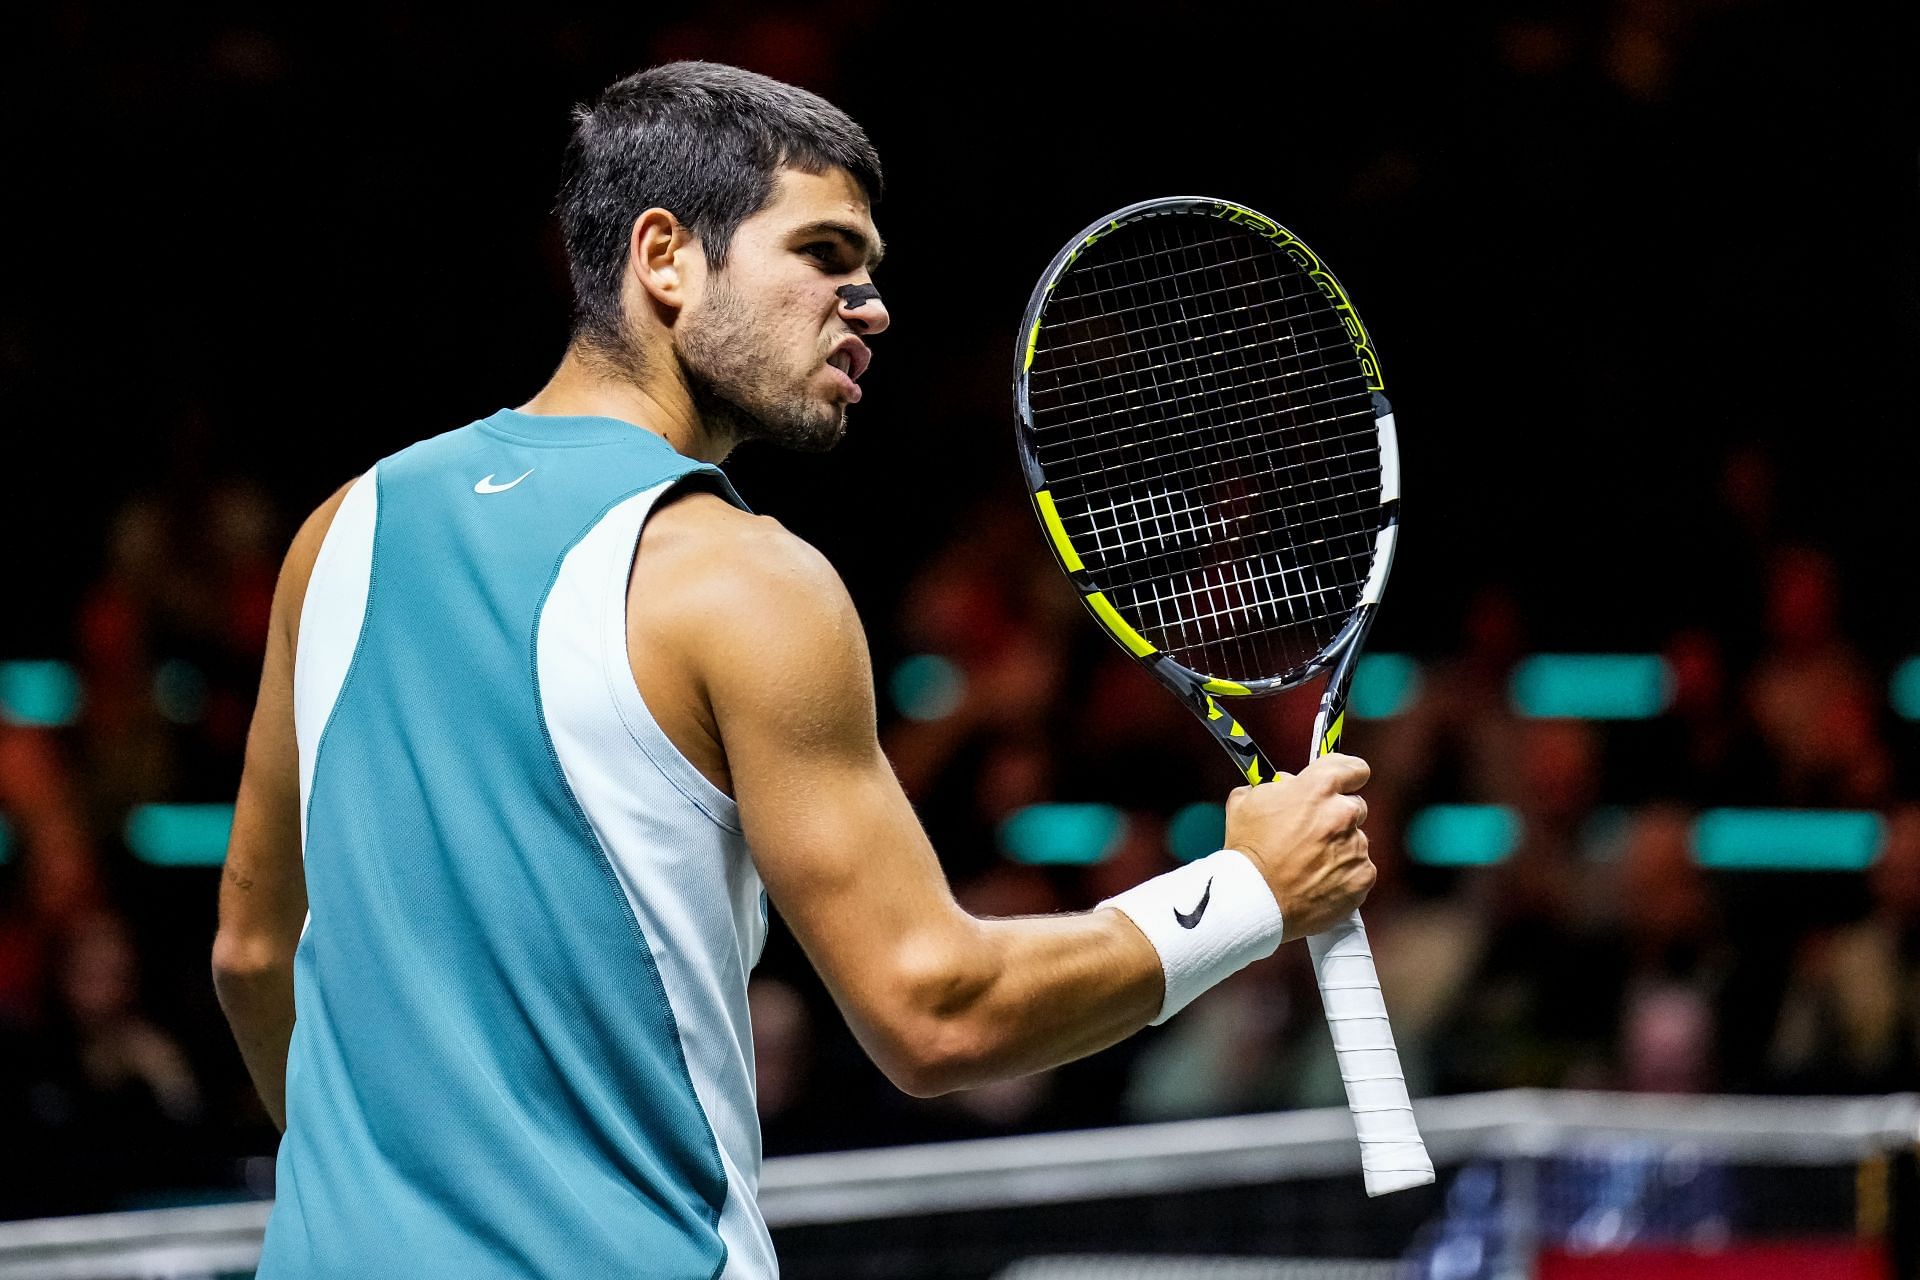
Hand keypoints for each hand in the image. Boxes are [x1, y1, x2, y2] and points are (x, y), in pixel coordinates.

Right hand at [1222, 753, 1375, 942]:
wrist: (1254, 900)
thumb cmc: (1247, 851)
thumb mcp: (1245, 802)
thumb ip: (1271, 786)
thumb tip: (1285, 785)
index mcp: (1318, 788)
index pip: (1354, 768)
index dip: (1347, 774)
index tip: (1344, 781)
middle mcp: (1342, 813)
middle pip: (1354, 806)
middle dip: (1337, 815)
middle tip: (1312, 832)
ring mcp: (1356, 847)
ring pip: (1355, 840)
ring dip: (1338, 847)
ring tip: (1309, 864)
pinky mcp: (1362, 877)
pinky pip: (1359, 869)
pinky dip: (1344, 874)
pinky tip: (1319, 881)